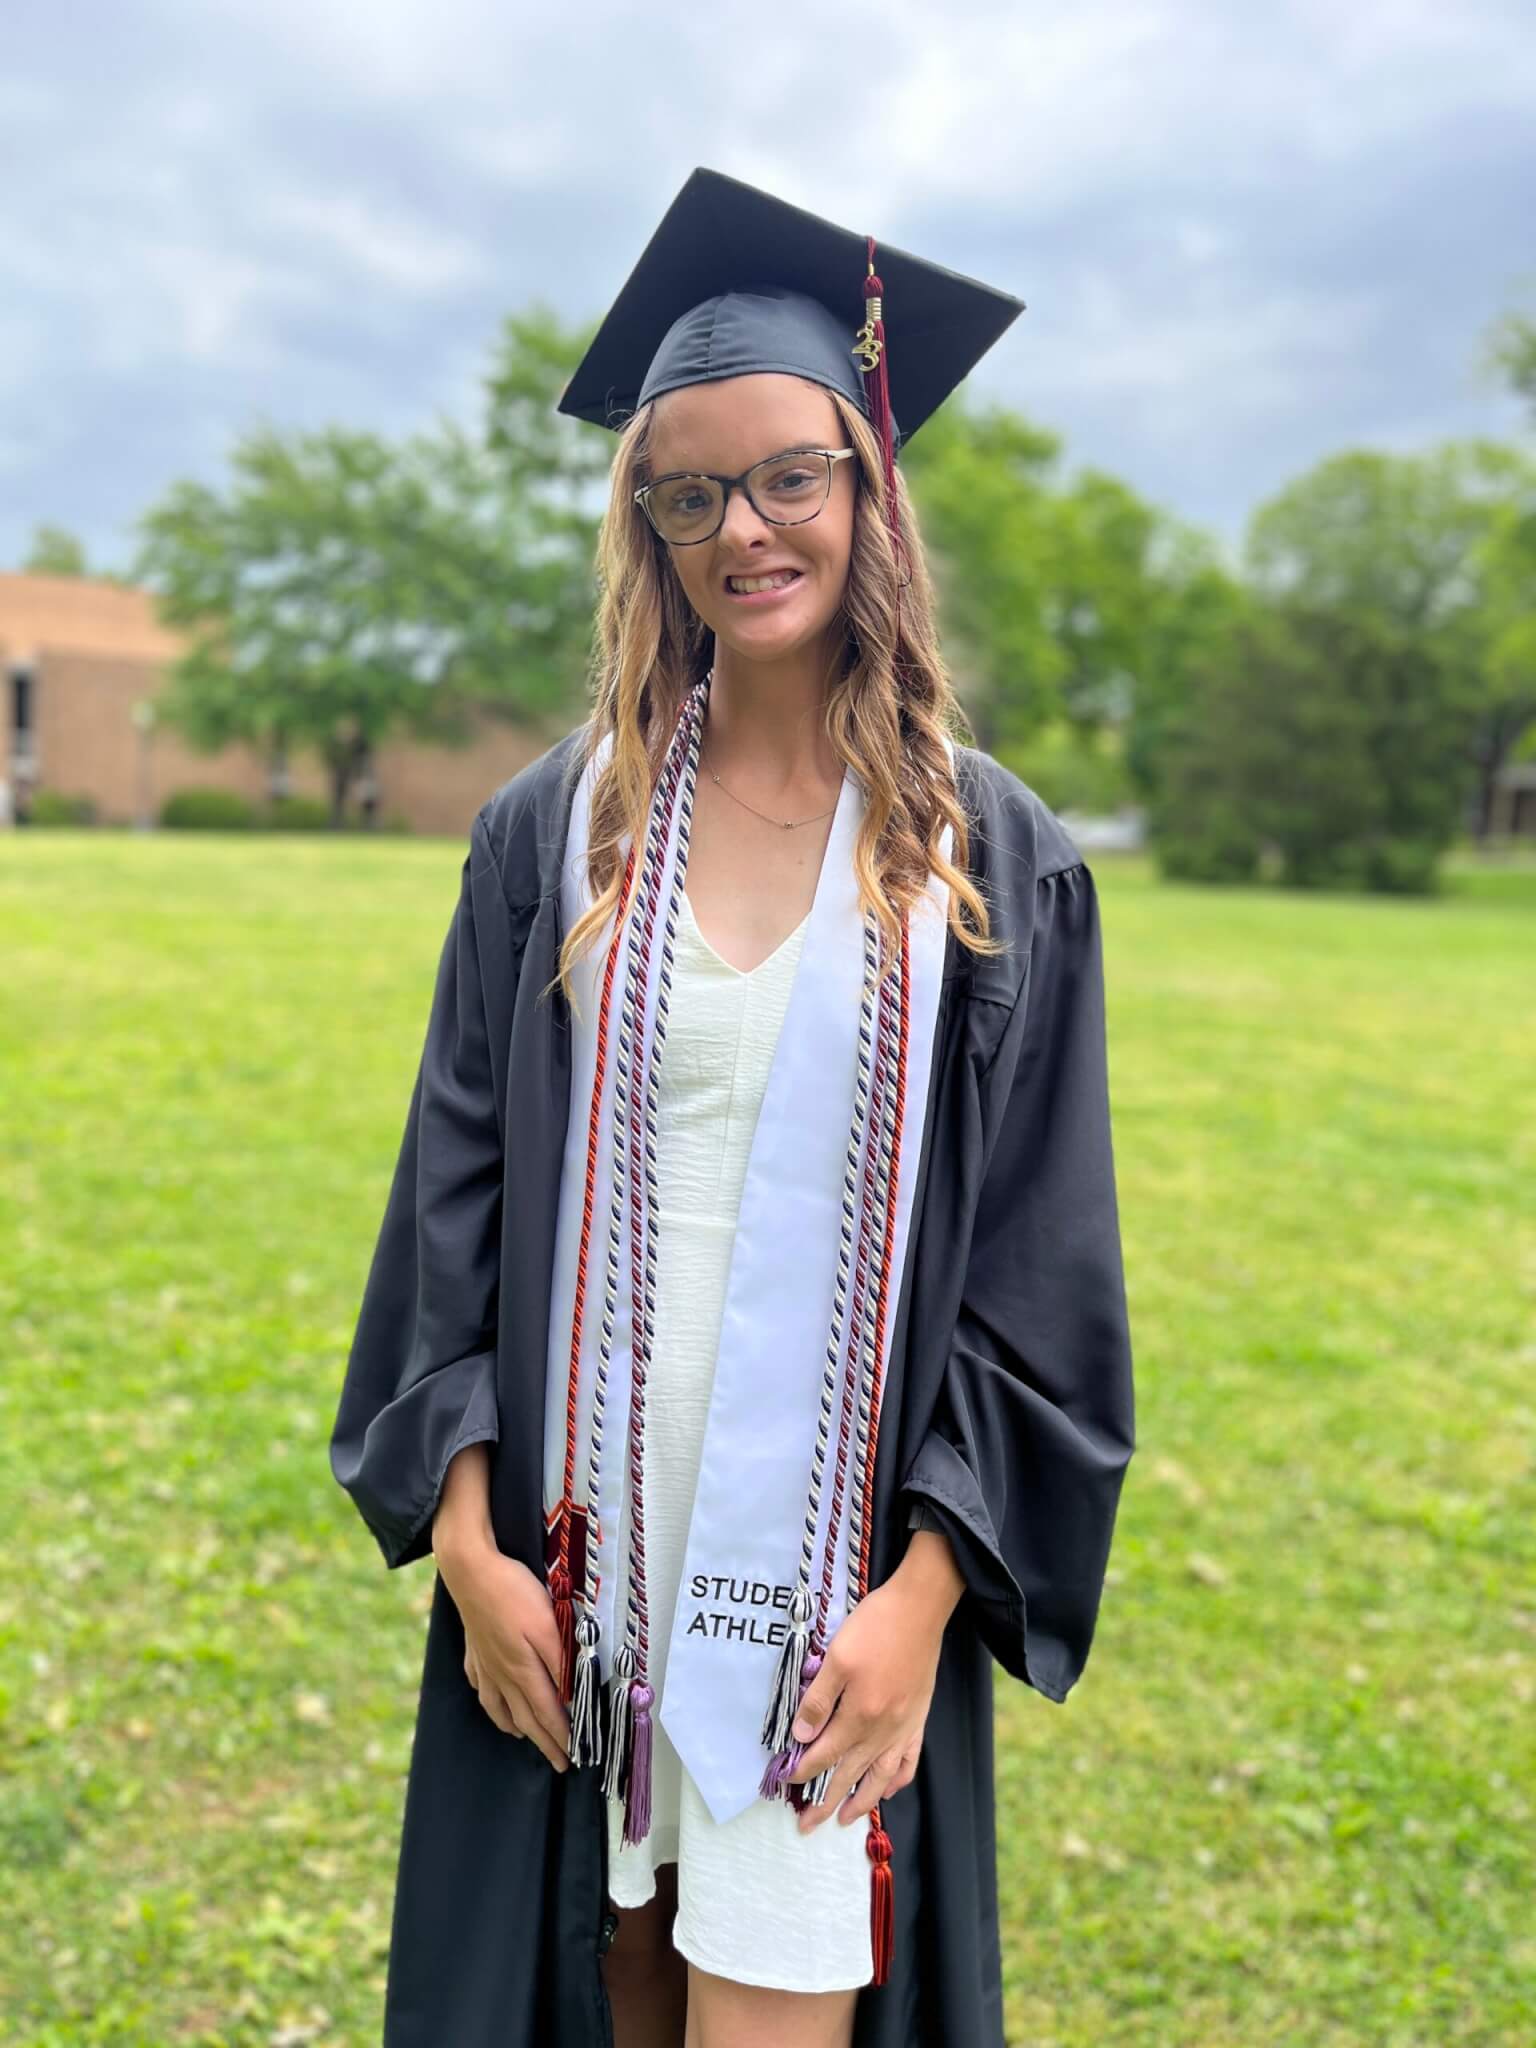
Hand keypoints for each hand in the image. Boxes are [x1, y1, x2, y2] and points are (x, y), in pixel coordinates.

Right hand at [438, 1542, 571, 1774]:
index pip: (548, 1713)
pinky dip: (491, 1703)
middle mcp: (502, 1674)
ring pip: (500, 1706)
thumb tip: (571, 1697)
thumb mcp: (549, 1625)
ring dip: (516, 1726)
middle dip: (545, 1742)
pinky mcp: (474, 1650)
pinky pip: (482, 1687)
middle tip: (559, 1762)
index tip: (575, 1756)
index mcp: (524, 1670)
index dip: (563, 1736)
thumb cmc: (514, 1593)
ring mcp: (485, 1663)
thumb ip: (561, 1662)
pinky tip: (494, 1702)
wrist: (471, 1571)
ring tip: (525, 1737)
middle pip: (526, 1717)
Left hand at [784, 1573, 944, 1832]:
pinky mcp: (919, 1718)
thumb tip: (802, 1736)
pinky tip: (887, 1789)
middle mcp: (882, 1729)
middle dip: (825, 1801)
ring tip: (844, 1821)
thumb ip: (819, 1699)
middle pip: (849, 1774)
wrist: (919, 1609)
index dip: (804, 1770)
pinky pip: (908, 1760)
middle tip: (807, 1827)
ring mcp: (904, 1727)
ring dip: (861, 1802)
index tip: (787, 1782)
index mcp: (859, 1715)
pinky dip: (897, 1779)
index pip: (825, 1753)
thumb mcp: (837, 1658)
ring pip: (879, 1776)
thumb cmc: (875, 1627)